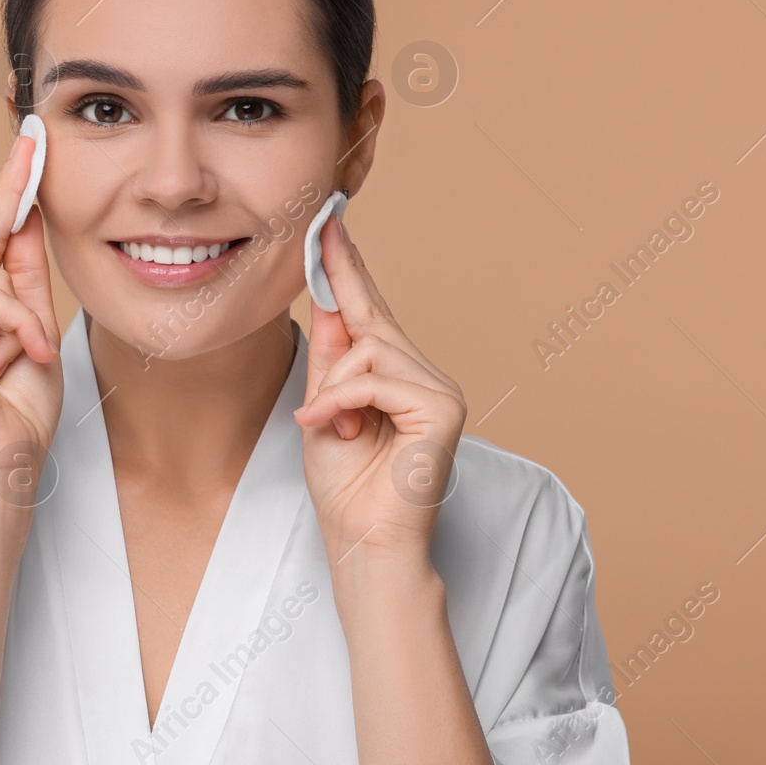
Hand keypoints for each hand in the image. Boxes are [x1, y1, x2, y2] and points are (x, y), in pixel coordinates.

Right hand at [0, 128, 62, 512]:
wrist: (3, 467)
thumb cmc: (19, 417)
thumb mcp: (35, 332)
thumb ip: (26, 279)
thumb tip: (29, 217)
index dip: (7, 190)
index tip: (26, 145)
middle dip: (16, 197)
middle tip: (34, 136)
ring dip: (26, 320)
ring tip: (21, 362)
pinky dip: (16, 329)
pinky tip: (8, 365)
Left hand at [294, 213, 467, 564]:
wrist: (362, 542)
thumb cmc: (345, 488)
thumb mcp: (322, 408)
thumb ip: (330, 358)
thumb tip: (327, 299)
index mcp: (395, 376)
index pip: (371, 311)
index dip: (350, 267)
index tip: (332, 222)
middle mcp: (424, 375)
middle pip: (372, 320)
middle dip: (340, 288)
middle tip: (322, 228)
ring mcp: (439, 389)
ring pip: (372, 350)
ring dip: (335, 387)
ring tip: (328, 425)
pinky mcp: (443, 408)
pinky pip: (379, 377)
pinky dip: (345, 399)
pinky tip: (333, 427)